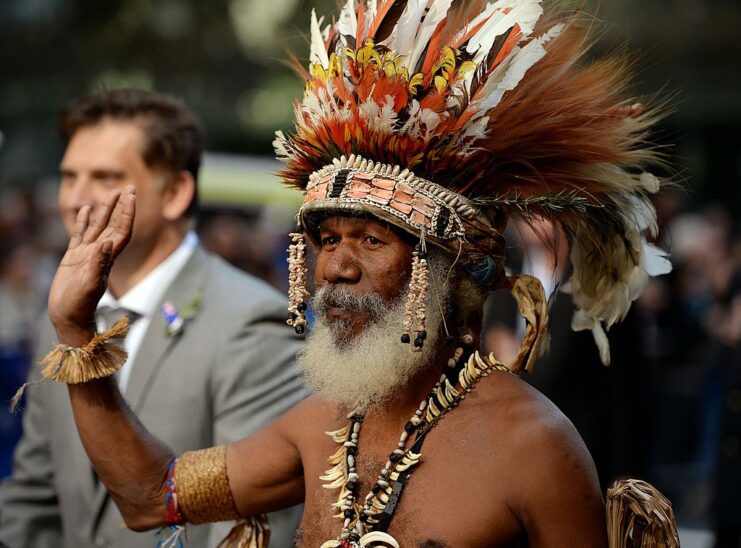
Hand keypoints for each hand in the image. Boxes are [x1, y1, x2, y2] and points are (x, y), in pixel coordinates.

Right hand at [48, 186, 135, 345]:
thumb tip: (107, 243)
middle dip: (122, 206)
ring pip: (98, 226)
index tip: (132, 196)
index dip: (128, 213)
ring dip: (105, 210)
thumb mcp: (91, 284)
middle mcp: (100, 253)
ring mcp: (87, 254)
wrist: (69, 316)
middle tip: (129, 187)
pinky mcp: (73, 257)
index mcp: (108, 257)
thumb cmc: (81, 304)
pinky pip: (80, 234)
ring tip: (111, 193)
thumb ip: (98, 264)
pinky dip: (83, 221)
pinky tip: (83, 209)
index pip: (123, 230)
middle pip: (115, 224)